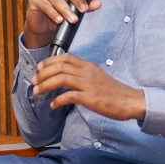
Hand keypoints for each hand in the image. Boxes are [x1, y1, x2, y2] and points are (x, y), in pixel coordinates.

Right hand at [21, 0, 103, 48]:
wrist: (43, 27)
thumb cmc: (60, 15)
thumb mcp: (75, 11)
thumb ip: (87, 6)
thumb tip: (98, 3)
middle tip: (84, 9)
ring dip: (66, 10)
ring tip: (73, 19)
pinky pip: (45, 5)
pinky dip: (54, 14)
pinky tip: (59, 20)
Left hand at [31, 53, 145, 120]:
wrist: (131, 101)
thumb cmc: (113, 91)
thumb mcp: (96, 77)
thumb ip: (81, 74)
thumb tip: (64, 78)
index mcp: (88, 66)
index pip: (65, 57)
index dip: (49, 61)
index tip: (39, 68)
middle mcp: (87, 72)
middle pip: (59, 67)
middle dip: (42, 74)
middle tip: (34, 82)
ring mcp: (89, 85)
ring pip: (61, 79)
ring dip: (45, 85)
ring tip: (37, 92)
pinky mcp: (90, 98)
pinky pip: (69, 96)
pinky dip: (57, 100)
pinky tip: (53, 105)